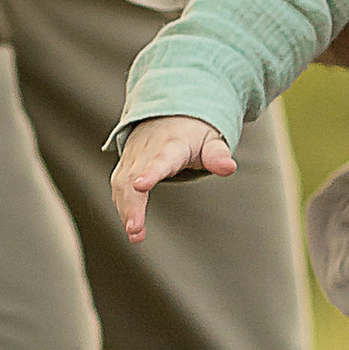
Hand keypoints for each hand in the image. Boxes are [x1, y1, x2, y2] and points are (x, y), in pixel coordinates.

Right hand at [112, 114, 236, 242]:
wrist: (168, 114)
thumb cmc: (193, 133)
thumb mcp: (211, 140)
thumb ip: (218, 155)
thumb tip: (229, 168)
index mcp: (171, 145)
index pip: (160, 160)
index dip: (150, 173)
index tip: (141, 185)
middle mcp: (147, 151)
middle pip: (133, 177)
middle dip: (132, 205)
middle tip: (135, 231)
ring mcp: (133, 158)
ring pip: (122, 184)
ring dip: (125, 210)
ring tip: (135, 235)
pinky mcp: (126, 166)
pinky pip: (119, 186)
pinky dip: (121, 205)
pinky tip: (130, 224)